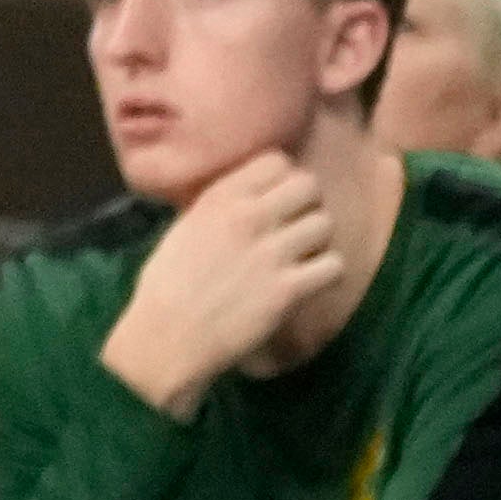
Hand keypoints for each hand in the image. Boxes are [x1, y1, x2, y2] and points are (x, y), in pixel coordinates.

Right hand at [104, 144, 356, 408]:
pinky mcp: (287, 290)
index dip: (283, 179)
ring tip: (304, 256)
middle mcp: (248, 217)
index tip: (277, 199)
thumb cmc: (166, 286)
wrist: (167, 338)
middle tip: (295, 227)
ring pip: (325, 224)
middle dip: (307, 205)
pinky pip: (334, 266)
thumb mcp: (185, 229)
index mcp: (219, 198)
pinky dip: (327, 274)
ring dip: (318, 240)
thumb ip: (221, 207)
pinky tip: (311, 282)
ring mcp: (271, 253)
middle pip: (309, 186)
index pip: (277, 161)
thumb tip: (253, 195)